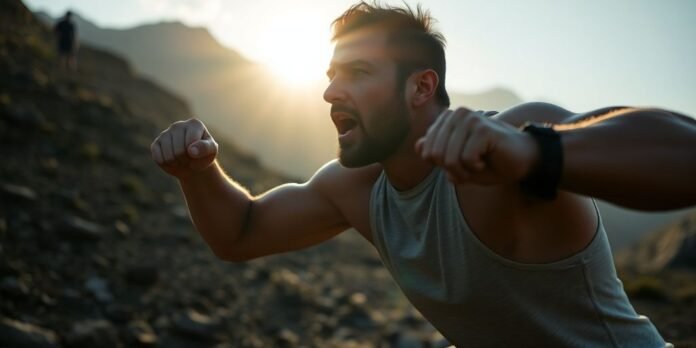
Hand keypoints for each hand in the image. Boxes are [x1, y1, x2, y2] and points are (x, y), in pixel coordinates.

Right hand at [151, 118, 217, 178]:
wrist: (193, 162)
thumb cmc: (204, 155)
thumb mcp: (211, 151)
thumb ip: (205, 148)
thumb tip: (191, 150)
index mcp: (194, 124)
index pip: (191, 142)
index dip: (195, 154)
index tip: (199, 153)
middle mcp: (178, 125)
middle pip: (179, 151)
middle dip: (185, 160)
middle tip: (190, 158)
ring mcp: (165, 133)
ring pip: (168, 156)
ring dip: (176, 163)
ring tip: (182, 160)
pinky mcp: (156, 143)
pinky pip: (158, 158)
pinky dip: (166, 164)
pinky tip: (172, 161)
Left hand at [415, 107, 538, 184]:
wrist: (523, 161)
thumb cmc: (490, 162)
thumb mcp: (458, 162)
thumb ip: (437, 154)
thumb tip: (418, 146)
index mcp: (447, 120)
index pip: (427, 150)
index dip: (443, 166)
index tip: (462, 164)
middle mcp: (456, 114)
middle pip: (435, 155)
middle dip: (453, 170)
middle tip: (472, 167)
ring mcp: (469, 119)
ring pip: (449, 158)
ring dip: (465, 171)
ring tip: (480, 164)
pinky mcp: (482, 128)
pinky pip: (466, 159)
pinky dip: (476, 168)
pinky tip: (489, 159)